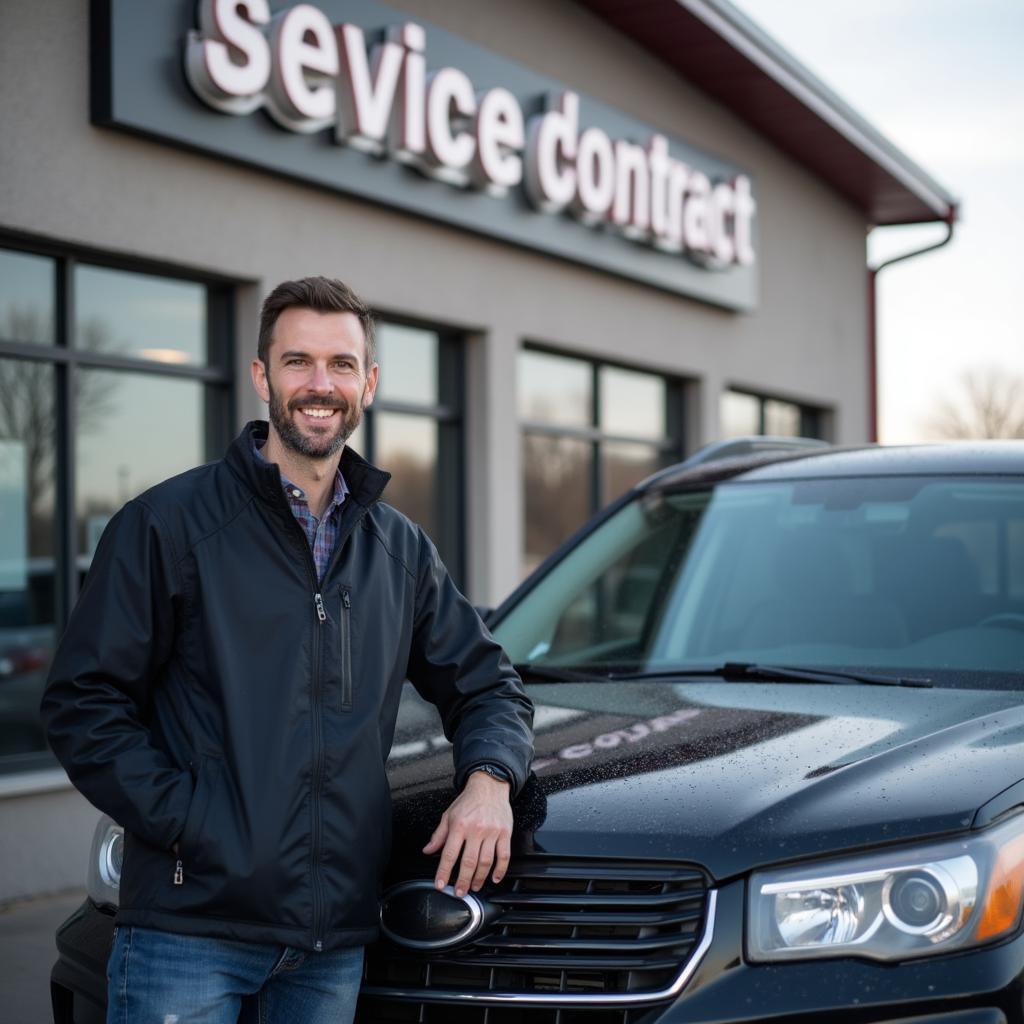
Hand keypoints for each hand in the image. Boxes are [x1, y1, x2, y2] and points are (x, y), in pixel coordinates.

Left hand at [423, 771, 512, 896]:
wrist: (489, 785)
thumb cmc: (468, 801)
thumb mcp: (449, 814)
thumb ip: (439, 834)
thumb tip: (428, 850)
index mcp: (459, 825)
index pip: (449, 854)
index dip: (443, 872)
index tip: (440, 884)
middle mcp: (476, 829)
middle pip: (469, 862)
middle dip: (463, 881)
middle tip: (459, 892)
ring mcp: (492, 832)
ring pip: (486, 862)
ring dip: (480, 879)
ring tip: (475, 887)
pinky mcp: (505, 833)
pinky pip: (504, 855)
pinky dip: (500, 870)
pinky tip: (495, 878)